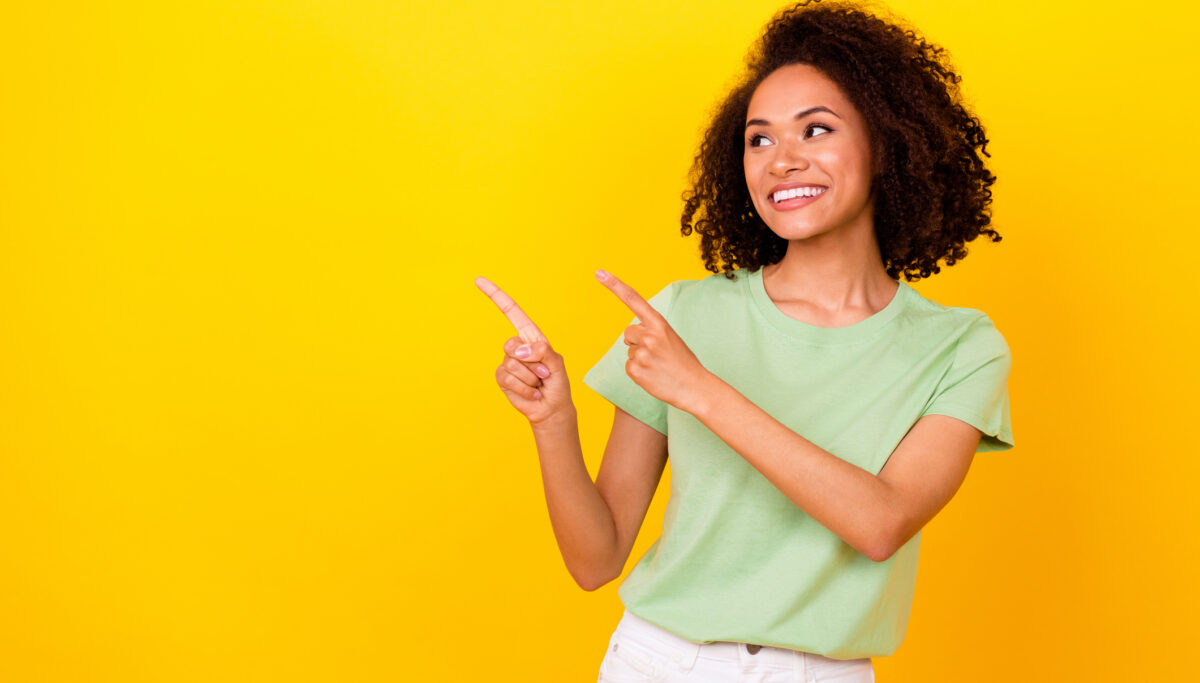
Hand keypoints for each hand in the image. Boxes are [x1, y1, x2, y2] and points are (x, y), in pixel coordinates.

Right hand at [476, 275, 573, 425]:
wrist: (551, 408)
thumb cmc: (557, 383)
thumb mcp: (556, 364)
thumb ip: (542, 351)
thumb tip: (519, 351)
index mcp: (531, 336)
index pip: (511, 312)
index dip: (496, 295)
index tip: (479, 280)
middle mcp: (517, 347)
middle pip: (511, 345)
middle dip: (532, 363)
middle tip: (544, 375)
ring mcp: (508, 362)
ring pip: (512, 365)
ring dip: (530, 379)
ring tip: (538, 384)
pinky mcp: (502, 378)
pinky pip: (508, 379)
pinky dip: (524, 389)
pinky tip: (532, 393)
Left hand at [596, 270, 711, 412]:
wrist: (694, 387)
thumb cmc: (682, 362)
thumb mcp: (670, 338)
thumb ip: (650, 331)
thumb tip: (628, 337)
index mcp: (659, 323)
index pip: (633, 299)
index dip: (614, 285)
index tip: (599, 273)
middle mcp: (648, 335)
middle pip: (628, 333)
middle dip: (638, 341)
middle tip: (658, 353)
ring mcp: (641, 353)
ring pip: (629, 351)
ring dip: (640, 357)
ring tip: (658, 365)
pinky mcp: (635, 370)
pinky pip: (629, 366)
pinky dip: (638, 371)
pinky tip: (653, 375)